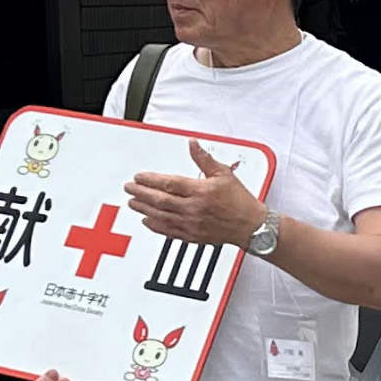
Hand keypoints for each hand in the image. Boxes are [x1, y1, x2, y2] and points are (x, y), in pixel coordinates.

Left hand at [125, 140, 265, 246]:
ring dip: (144, 208)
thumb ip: (204, 159)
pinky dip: (155, 226)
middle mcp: (194, 208)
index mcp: (201, 191)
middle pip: (160, 200)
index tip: (139, 177)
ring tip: (133, 202)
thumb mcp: (223, 173)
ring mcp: (192, 224)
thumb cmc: (239, 201)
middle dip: (141, 193)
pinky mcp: (192, 236)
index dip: (151, 180)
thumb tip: (192, 144)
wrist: (250, 226)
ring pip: (161, 216)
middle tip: (129, 188)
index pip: (169, 183)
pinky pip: (168, 231)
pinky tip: (147, 220)